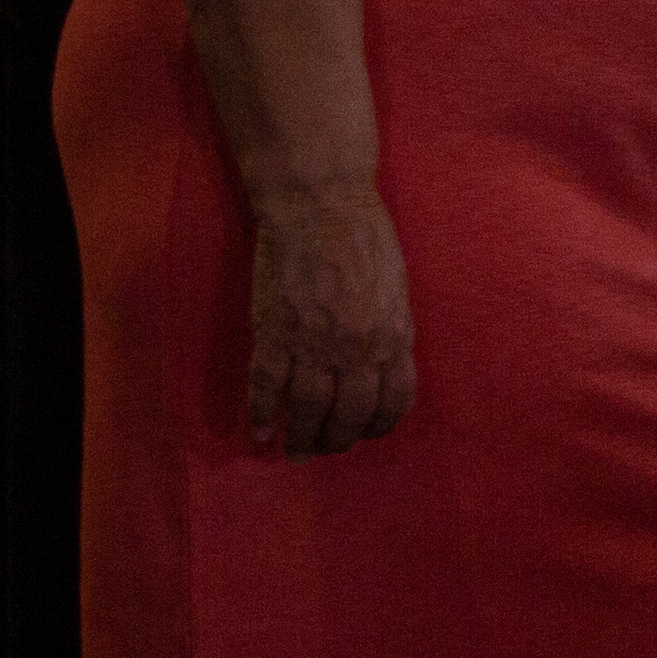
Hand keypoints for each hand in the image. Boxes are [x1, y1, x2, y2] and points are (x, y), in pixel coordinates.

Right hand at [242, 183, 417, 454]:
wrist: (321, 206)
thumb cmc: (365, 239)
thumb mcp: (396, 291)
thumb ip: (390, 331)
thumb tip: (384, 366)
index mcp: (394, 337)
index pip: (394, 400)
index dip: (379, 424)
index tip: (366, 433)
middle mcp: (359, 349)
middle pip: (350, 414)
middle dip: (338, 439)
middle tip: (325, 449)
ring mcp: (315, 343)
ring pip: (308, 409)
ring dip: (301, 437)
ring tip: (295, 451)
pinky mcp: (274, 332)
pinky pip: (266, 386)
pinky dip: (262, 412)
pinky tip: (260, 429)